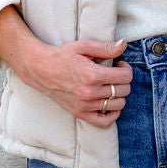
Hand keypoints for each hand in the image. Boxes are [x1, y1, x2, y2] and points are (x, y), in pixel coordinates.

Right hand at [0, 8, 131, 126]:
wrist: (40, 69)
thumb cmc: (62, 56)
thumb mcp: (83, 46)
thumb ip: (106, 48)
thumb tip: (124, 45)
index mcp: (93, 75)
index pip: (125, 76)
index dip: (126, 68)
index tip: (119, 64)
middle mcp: (90, 93)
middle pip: (124, 90)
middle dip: (123, 80)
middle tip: (114, 73)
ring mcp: (85, 105)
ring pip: (118, 104)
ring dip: (118, 94)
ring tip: (110, 86)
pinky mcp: (80, 113)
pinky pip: (105, 122)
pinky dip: (112, 113)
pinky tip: (109, 103)